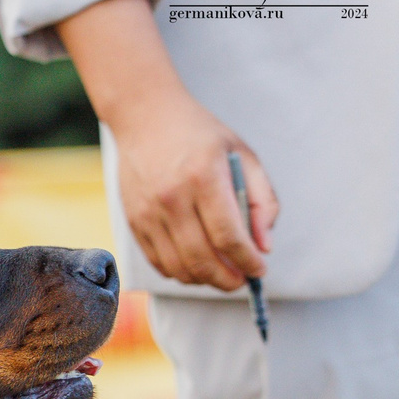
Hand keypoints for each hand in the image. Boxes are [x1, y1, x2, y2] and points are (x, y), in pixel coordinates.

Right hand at [55, 0, 277, 293]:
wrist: (146, 118)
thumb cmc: (200, 135)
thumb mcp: (242, 154)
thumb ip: (261, 199)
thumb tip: (264, 245)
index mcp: (204, 178)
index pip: (229, 236)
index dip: (248, 260)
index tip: (260, 269)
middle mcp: (172, 198)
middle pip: (202, 258)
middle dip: (227, 279)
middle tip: (241, 279)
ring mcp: (148, 213)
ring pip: (178, 266)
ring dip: (203, 280)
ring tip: (220, 275)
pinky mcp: (134, 221)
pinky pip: (158, 261)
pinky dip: (179, 272)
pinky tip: (195, 266)